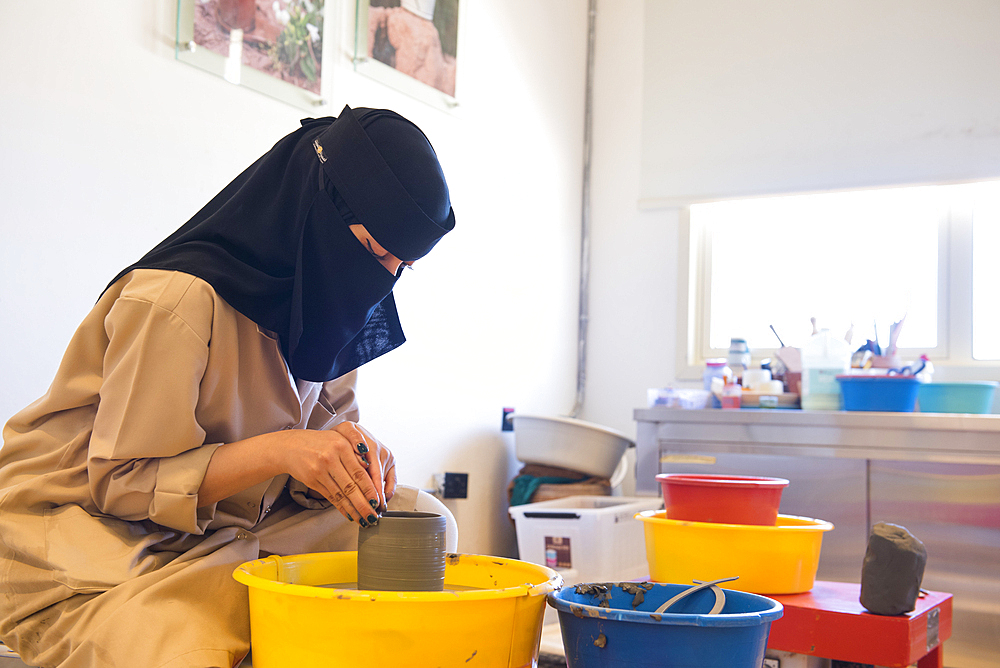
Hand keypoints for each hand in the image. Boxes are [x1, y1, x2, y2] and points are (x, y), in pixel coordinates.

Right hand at [277, 422, 395, 523]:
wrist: (292, 446)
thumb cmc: (321, 443)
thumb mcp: (340, 439)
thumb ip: (356, 453)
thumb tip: (371, 471)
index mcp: (341, 446)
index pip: (359, 472)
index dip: (369, 489)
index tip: (377, 501)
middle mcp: (330, 458)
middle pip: (351, 486)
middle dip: (364, 504)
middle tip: (373, 516)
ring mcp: (319, 470)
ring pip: (340, 494)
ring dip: (353, 510)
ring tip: (364, 519)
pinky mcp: (312, 480)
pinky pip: (330, 497)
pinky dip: (341, 507)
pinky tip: (349, 514)